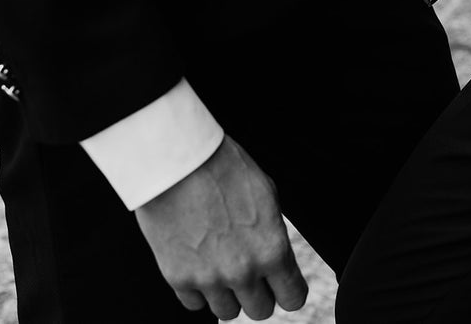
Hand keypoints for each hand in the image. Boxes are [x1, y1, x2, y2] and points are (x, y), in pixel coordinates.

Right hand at [135, 136, 307, 321]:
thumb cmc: (224, 168)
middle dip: (258, 293)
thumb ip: (273, 234)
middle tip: (250, 271)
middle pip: (260, 311)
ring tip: (220, 263)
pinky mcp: (177, 277)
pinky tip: (197, 263)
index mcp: (272, 249)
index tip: (282, 283)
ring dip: (227, 293)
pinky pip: (193, 304)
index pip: (293, 298)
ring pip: (227, 311)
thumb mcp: (267, 196)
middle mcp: (243, 271)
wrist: (177, 161)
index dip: (289, 290)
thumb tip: (276, 255)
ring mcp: (208, 278)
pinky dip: (197, 290)